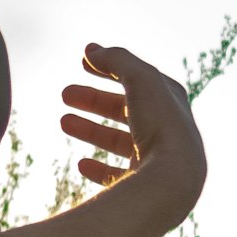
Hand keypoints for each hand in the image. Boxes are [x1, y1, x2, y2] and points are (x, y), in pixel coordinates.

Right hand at [60, 43, 205, 217]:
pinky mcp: (145, 186)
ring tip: (63, 122)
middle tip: (64, 94)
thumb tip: (91, 50)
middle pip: (125, 110)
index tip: (83, 62)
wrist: (172, 182)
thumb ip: (116, 59)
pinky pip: (119, 176)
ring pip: (119, 141)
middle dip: (94, 100)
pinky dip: (99, 168)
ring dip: (91, 130)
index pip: (138, 78)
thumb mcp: (140, 79)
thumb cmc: (161, 126)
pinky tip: (82, 164)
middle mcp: (168, 130)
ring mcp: (157, 159)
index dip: (111, 67)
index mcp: (171, 101)